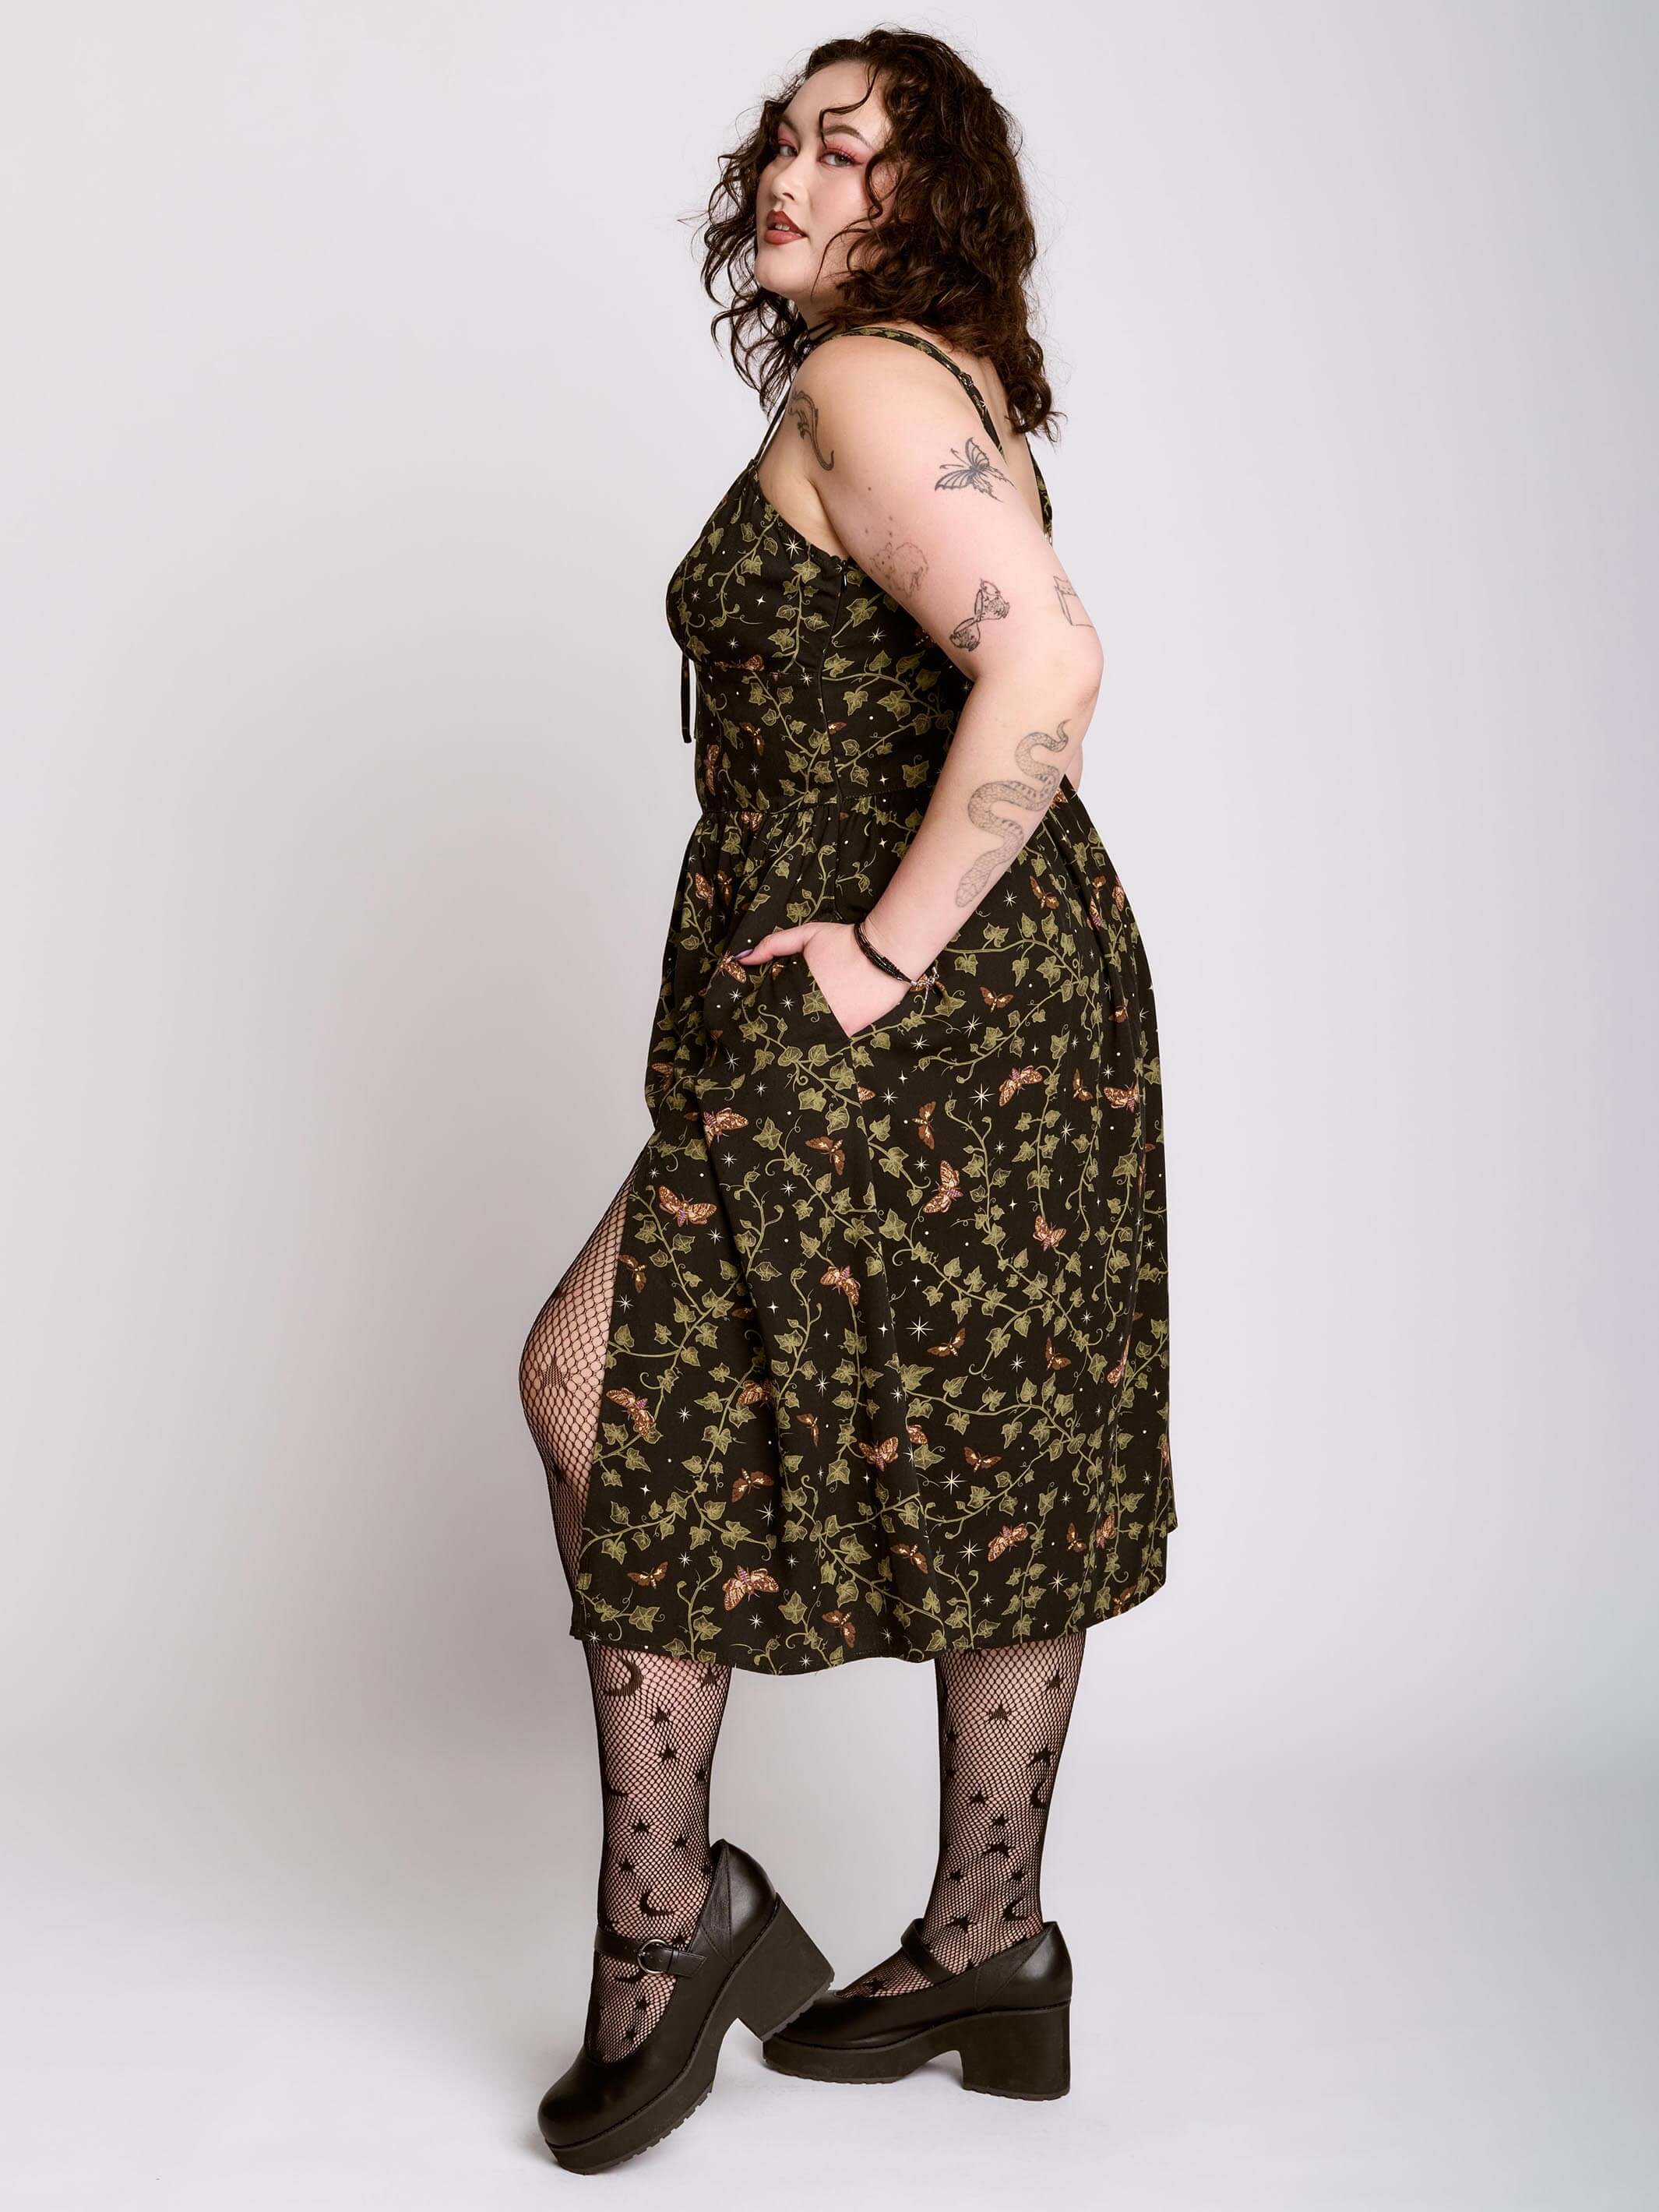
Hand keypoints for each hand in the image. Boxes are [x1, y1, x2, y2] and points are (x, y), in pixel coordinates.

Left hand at [738, 919, 910, 1037]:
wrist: (886, 952)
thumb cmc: (844, 941)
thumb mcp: (806, 934)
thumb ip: (773, 945)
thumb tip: (740, 959)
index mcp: (795, 988)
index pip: (769, 1009)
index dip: (764, 1013)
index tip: (759, 1016)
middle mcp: (809, 1010)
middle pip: (785, 1026)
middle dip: (780, 1027)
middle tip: (774, 1030)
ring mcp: (830, 1023)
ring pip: (806, 1037)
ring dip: (800, 1035)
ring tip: (797, 1031)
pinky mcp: (848, 1031)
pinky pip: (828, 1040)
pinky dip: (822, 1038)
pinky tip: (817, 1033)